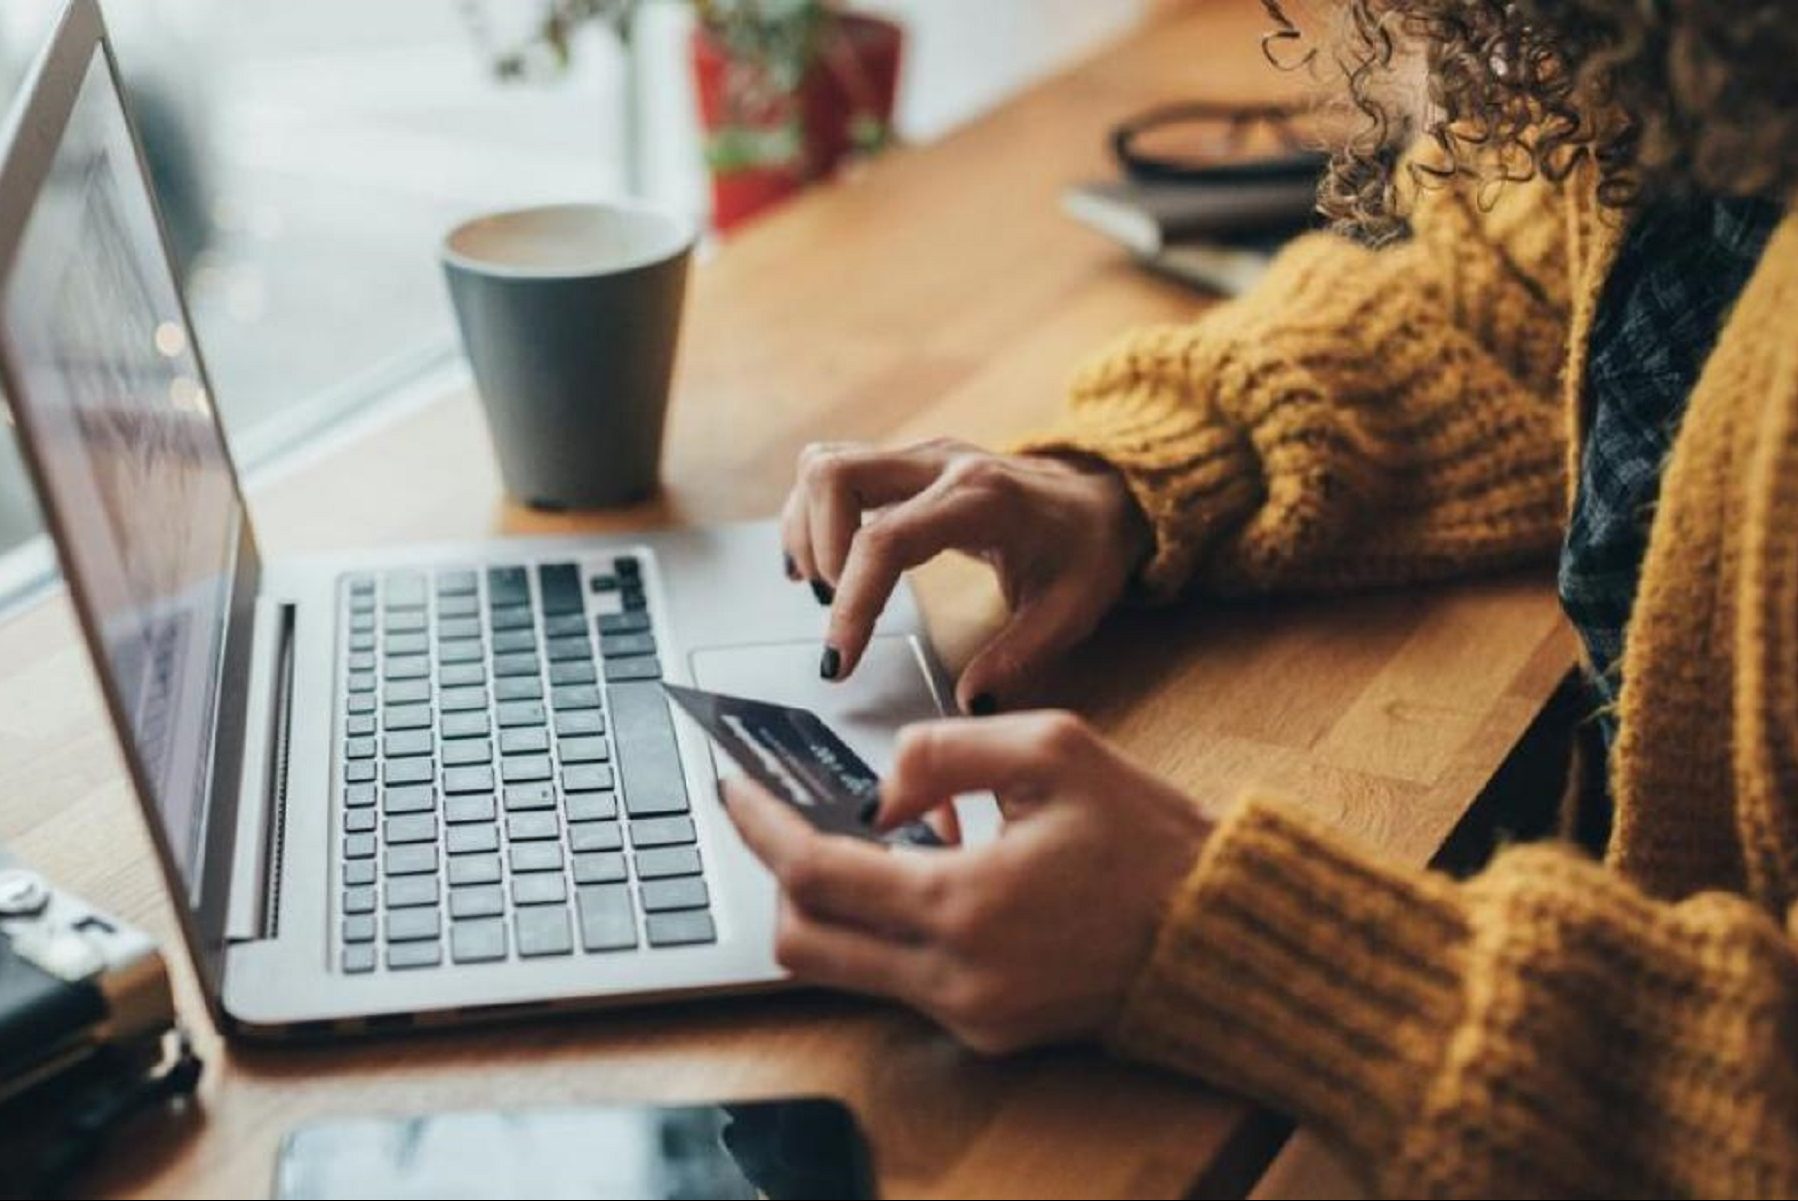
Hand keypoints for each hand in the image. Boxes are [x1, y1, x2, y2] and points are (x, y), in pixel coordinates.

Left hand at [722, 712, 1212, 1053]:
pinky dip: (892, 927)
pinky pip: (900, 981)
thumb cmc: (1148, 839)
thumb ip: (944, 750)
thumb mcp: (1054, 749)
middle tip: (790, 818)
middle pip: (803, 943)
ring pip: (843, 968)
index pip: (815, 873)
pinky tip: (937, 875)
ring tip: (888, 838)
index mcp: (965, 903)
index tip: (734, 789)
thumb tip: (878, 790)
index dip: (760, 827)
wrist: (1219, 933)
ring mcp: (969, 1015)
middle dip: (780, 876)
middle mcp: (955, 976)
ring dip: (839, 903)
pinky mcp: (988, 1033)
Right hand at [780, 439, 1151, 711]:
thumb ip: (1020, 657)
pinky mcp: (904, 463)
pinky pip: (833, 470)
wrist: (1103, 497)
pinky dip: (812, 515)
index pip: (886, 540)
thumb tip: (969, 702)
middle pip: (834, 475)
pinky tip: (821, 564)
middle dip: (818, 550)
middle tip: (837, 610)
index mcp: (981, 500)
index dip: (853, 602)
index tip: (839, 660)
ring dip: (807, 529)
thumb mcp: (1072, 611)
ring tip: (828, 589)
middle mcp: (940, 463)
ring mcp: (918, 456)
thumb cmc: (1086, 550)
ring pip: (824, 465)